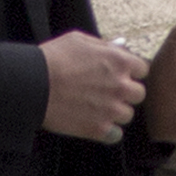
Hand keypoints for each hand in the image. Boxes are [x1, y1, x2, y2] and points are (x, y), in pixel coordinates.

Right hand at [40, 28, 148, 142]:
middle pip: (138, 94)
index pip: (142, 69)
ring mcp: (111, 109)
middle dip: (125, 93)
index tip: (121, 75)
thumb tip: (118, 48)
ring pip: (127, 115)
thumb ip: (104, 46)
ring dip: (115, 112)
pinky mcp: (98, 128)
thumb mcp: (80, 40)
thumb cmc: (53, 59)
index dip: (131, 72)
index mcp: (119, 62)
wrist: (32, 84)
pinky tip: (95, 123)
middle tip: (108, 92)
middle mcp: (120, 86)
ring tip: (98, 108)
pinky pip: (116, 135)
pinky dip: (107, 131)